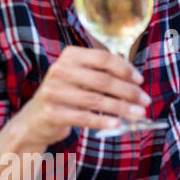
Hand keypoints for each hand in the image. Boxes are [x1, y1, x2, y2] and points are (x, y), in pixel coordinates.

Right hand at [7, 46, 149, 151]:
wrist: (34, 119)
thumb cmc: (67, 95)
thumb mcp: (81, 77)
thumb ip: (104, 74)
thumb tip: (137, 83)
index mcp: (70, 56)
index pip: (103, 58)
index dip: (125, 69)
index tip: (140, 81)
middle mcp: (59, 70)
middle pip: (103, 80)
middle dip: (128, 91)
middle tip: (145, 101)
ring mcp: (53, 91)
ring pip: (96, 100)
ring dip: (122, 108)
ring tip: (139, 114)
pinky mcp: (51, 112)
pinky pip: (83, 117)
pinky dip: (103, 121)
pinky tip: (117, 124)